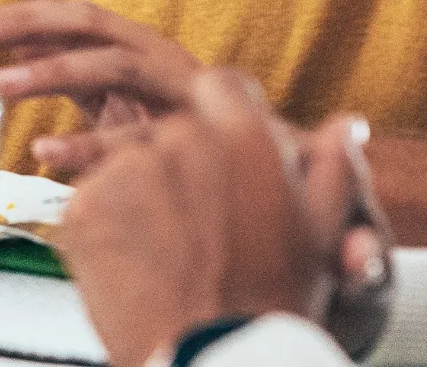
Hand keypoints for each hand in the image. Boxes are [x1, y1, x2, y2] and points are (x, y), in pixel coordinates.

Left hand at [0, 0, 203, 173]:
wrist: (276, 180)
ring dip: (53, 70)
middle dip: (21, 23)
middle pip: (86, 23)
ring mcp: (181, 90)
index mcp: (138, 47)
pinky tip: (44, 153)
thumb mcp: (122, 100)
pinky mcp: (199, 134)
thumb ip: (74, 75)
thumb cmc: (187, 138)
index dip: (13, 18)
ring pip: (112, 66)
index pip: (69, 18)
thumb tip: (16, 50)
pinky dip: (89, 144)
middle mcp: (160, 57)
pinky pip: (137, 135)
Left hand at [64, 69, 344, 366]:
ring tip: (167, 253)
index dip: (220, 117)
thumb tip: (344, 127)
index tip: (217, 149)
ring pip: (124, 165)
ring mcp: (125, 170)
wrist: (214, 359)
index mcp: (242, 134)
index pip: (221, 88)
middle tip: (194, 227)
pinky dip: (105, 228)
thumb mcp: (319, 230)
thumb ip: (331, 168)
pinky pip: (88, 201)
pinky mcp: (82, 206)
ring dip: (139, 199)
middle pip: (166, 130)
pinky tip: (135, 264)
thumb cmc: (270, 300)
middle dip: (176, 168)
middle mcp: (180, 138)